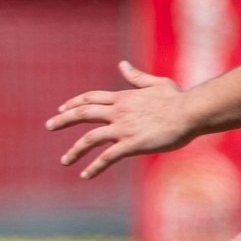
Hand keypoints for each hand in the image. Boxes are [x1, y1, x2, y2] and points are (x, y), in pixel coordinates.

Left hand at [45, 61, 194, 178]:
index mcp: (122, 97)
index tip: (61, 109)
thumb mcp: (155, 83)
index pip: (90, 98)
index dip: (74, 103)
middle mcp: (117, 111)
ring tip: (64, 161)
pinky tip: (85, 175)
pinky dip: (94, 167)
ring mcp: (122, 128)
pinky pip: (107, 157)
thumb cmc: (178, 98)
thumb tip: (122, 65)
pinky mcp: (131, 144)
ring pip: (89, 139)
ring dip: (74, 151)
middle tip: (49, 126)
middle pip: (82, 114)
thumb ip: (136, 77)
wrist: (191, 112)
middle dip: (63, 120)